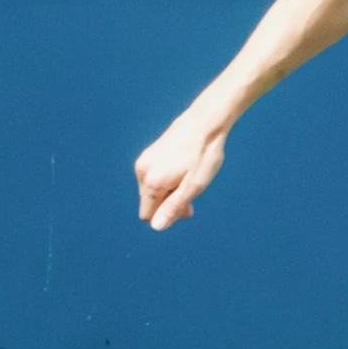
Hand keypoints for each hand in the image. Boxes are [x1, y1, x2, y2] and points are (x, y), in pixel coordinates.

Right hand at [135, 107, 227, 227]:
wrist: (206, 122)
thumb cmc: (203, 155)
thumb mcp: (193, 186)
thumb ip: (173, 207)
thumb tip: (155, 227)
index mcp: (151, 182)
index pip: (148, 215)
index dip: (168, 215)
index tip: (188, 205)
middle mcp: (142, 171)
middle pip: (150, 203)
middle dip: (169, 204)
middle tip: (193, 192)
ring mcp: (144, 161)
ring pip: (153, 190)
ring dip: (170, 191)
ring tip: (190, 177)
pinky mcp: (149, 153)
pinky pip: (154, 177)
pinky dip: (167, 179)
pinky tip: (184, 168)